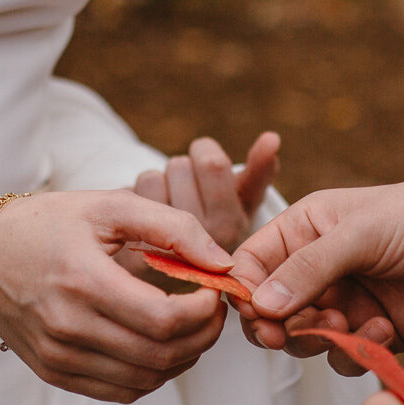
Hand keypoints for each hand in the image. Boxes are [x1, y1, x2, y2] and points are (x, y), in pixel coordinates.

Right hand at [0, 190, 233, 402]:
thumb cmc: (46, 224)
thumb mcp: (109, 206)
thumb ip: (173, 227)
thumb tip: (222, 263)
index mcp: (83, 281)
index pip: (164, 320)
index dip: (204, 312)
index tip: (215, 291)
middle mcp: (68, 328)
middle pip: (160, 355)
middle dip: (203, 336)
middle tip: (213, 311)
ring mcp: (59, 357)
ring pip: (146, 380)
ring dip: (184, 359)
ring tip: (192, 327)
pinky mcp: (55, 374)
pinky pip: (122, 391)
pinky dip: (153, 374)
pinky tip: (161, 346)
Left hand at [133, 133, 280, 251]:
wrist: (180, 267)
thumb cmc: (216, 222)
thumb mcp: (243, 199)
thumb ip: (261, 169)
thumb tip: (272, 137)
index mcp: (232, 223)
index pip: (212, 162)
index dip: (204, 151)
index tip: (205, 162)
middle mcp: (199, 240)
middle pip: (180, 165)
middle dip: (181, 170)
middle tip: (186, 191)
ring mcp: (167, 247)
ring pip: (153, 176)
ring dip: (158, 184)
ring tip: (168, 206)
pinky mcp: (135, 250)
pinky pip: (131, 194)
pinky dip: (136, 198)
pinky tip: (147, 217)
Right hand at [230, 177, 403, 373]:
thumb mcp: (364, 233)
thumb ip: (309, 269)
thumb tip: (259, 306)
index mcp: (308, 228)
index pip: (252, 263)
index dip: (244, 291)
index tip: (255, 313)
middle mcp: (320, 266)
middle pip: (269, 309)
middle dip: (278, 324)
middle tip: (289, 332)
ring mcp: (347, 301)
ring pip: (303, 339)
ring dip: (318, 338)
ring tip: (348, 323)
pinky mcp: (375, 333)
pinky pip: (343, 357)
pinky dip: (356, 351)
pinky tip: (386, 328)